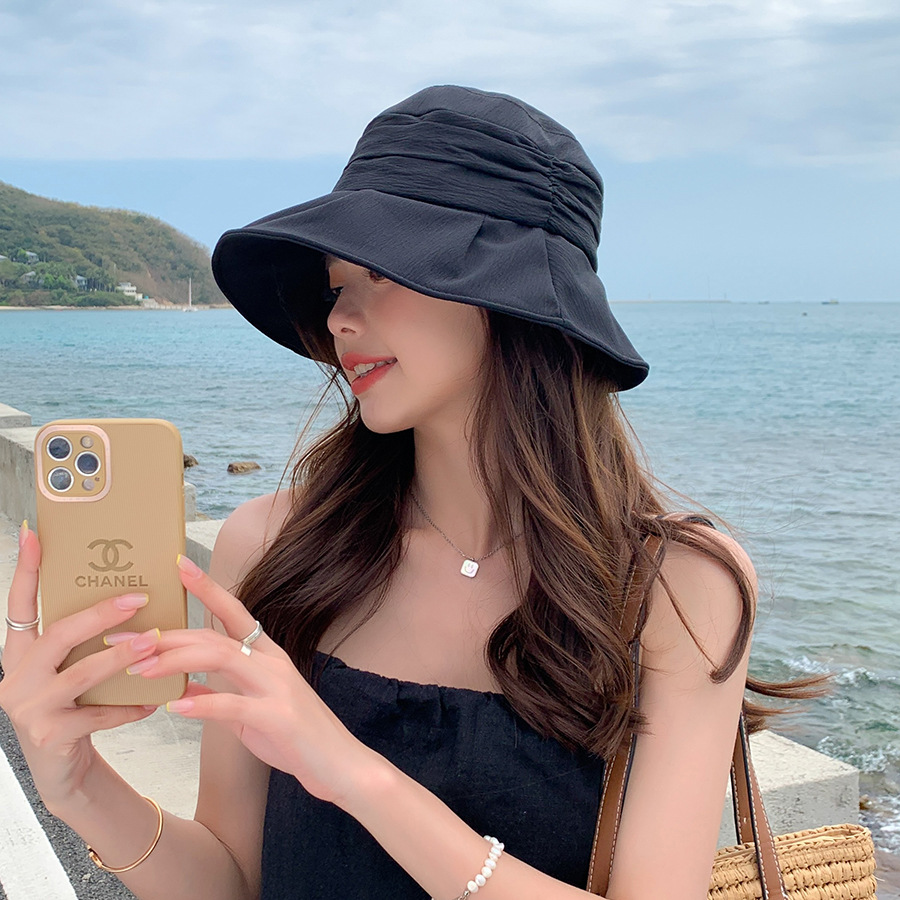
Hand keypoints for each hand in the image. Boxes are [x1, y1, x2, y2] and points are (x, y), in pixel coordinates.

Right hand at [0, 524, 164, 811]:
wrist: (64, 771)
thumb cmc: (75, 707)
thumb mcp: (71, 670)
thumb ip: (82, 642)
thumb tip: (126, 595)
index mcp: (20, 655)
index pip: (20, 605)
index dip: (27, 570)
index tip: (35, 533)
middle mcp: (15, 678)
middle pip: (58, 635)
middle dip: (101, 614)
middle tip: (138, 599)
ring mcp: (29, 708)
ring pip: (82, 673)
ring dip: (123, 655)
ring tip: (155, 641)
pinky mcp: (50, 736)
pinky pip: (99, 714)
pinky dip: (131, 705)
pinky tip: (154, 699)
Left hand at [141, 555, 373, 806]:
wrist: (341, 764)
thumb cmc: (296, 736)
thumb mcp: (253, 712)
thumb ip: (222, 694)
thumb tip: (185, 689)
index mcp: (267, 655)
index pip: (233, 612)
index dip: (207, 587)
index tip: (179, 565)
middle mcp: (272, 662)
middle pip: (215, 635)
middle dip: (169, 635)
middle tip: (127, 640)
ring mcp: (277, 687)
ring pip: (222, 658)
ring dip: (177, 661)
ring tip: (141, 670)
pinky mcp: (278, 717)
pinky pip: (234, 706)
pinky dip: (203, 704)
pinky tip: (175, 707)